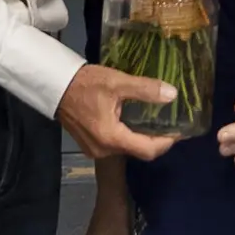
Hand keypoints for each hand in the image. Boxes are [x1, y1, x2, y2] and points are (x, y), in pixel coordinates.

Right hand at [58, 64, 178, 160]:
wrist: (54, 85)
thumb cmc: (85, 83)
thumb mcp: (117, 83)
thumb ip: (146, 90)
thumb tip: (172, 94)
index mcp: (112, 138)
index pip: (148, 150)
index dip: (167, 142)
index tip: (180, 131)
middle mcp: (104, 150)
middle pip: (138, 151)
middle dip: (156, 140)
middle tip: (170, 123)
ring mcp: (95, 150)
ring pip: (127, 149)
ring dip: (141, 138)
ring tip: (154, 120)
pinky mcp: (89, 144)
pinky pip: (115, 145)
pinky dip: (127, 136)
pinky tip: (133, 121)